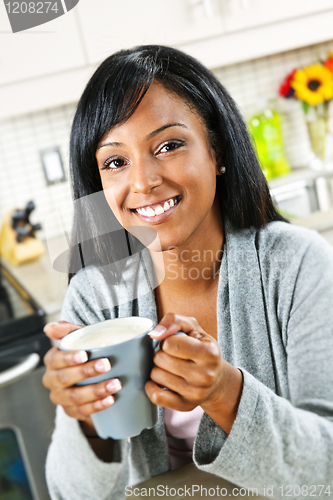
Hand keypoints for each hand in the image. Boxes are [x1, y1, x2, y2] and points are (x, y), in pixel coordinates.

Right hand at [42, 321, 121, 435]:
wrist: (91, 375)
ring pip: (75, 397)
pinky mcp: (71, 411)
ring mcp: (61, 397)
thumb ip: (67, 329)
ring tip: (115, 384)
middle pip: (65, 378)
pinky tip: (110, 400)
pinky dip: (97, 406)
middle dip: (86, 372)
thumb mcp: (79, 337)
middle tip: (106, 365)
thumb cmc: (86, 352)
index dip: (69, 358)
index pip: (56, 360)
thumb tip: (50, 328)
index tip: (85, 354)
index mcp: (52, 360)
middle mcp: (52, 380)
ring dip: (96, 391)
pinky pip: (82, 411)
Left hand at [145, 313, 242, 433]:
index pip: (170, 344)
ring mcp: (195, 393)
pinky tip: (160, 380)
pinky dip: (152, 386)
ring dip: (158, 368)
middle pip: (161, 359)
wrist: (216, 379)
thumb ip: (174, 320)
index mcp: (209, 353)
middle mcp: (205, 375)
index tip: (174, 343)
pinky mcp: (185, 406)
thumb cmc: (201, 348)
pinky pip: (156, 396)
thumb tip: (155, 334)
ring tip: (170, 367)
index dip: (167, 341)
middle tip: (172, 356)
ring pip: (156, 375)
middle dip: (161, 354)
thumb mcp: (193, 327)